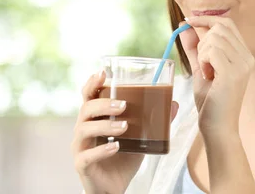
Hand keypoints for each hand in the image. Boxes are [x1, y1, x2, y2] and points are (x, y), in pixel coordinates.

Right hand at [71, 70, 179, 193]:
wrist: (113, 188)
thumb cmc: (123, 158)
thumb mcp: (140, 138)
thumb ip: (154, 122)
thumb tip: (174, 104)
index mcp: (95, 118)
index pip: (88, 95)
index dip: (93, 83)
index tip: (103, 72)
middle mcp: (83, 129)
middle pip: (85, 109)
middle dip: (104, 104)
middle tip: (123, 105)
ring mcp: (80, 147)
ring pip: (84, 129)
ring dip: (105, 125)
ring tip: (125, 126)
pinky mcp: (82, 165)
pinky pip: (87, 155)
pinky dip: (102, 150)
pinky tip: (116, 147)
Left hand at [179, 16, 254, 134]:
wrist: (218, 128)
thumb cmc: (210, 101)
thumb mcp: (201, 68)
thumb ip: (194, 47)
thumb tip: (185, 25)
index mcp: (243, 54)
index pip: (227, 23)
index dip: (206, 18)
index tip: (188, 21)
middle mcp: (247, 57)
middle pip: (220, 27)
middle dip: (202, 39)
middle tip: (201, 61)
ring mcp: (242, 65)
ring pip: (214, 38)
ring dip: (202, 52)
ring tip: (206, 72)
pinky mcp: (233, 73)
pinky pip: (212, 51)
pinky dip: (203, 60)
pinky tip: (207, 75)